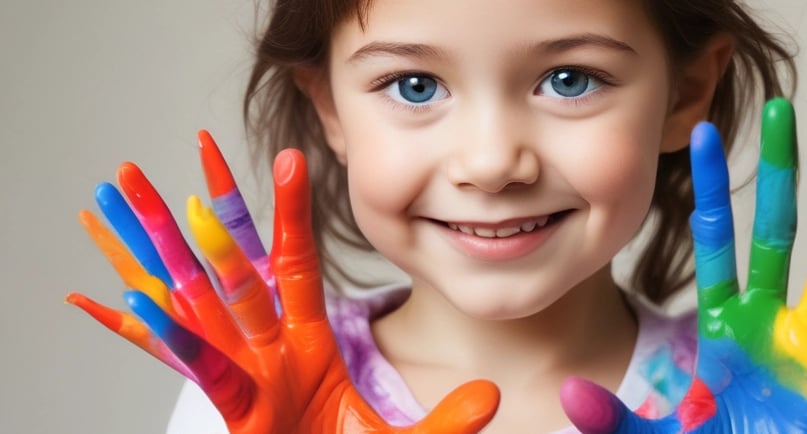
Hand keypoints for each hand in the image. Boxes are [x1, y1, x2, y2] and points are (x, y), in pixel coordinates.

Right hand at [68, 132, 498, 432]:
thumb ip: (447, 419)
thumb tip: (494, 394)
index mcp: (306, 342)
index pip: (297, 262)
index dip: (291, 213)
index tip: (293, 156)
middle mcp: (265, 346)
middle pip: (232, 266)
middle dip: (205, 212)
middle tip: (184, 154)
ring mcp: (238, 371)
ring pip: (191, 297)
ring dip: (154, 248)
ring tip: (115, 199)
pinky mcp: (226, 407)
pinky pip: (184, 362)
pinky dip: (146, 331)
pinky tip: (111, 297)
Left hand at [560, 98, 806, 432]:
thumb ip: (610, 417)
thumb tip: (569, 398)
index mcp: (720, 325)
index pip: (715, 241)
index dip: (711, 190)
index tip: (701, 136)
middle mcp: (765, 321)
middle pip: (774, 232)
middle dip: (779, 172)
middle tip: (780, 110)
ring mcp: (803, 341)